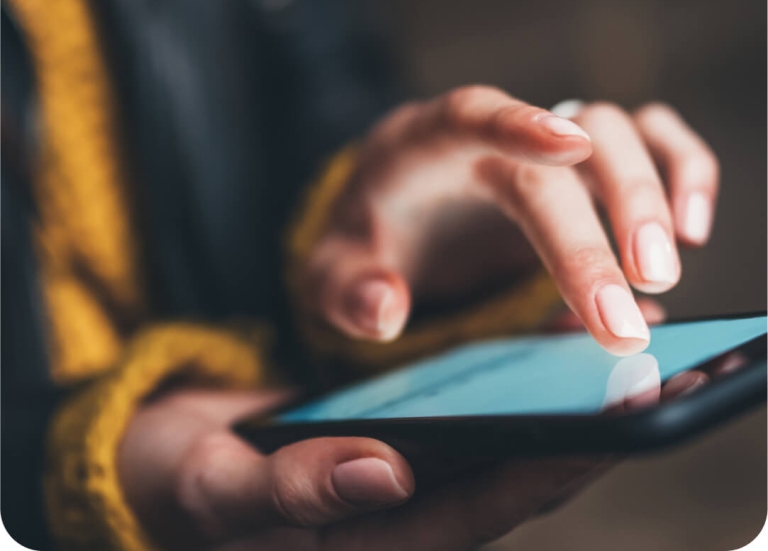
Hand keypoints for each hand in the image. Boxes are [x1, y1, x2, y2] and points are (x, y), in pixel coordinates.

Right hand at [119, 387, 603, 549]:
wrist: (155, 452)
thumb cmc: (179, 481)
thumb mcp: (217, 488)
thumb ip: (291, 492)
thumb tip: (378, 474)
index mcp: (367, 543)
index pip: (472, 514)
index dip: (536, 470)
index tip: (595, 426)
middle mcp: (396, 517)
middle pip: (502, 481)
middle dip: (570, 433)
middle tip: (630, 379)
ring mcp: (396, 478)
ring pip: (491, 445)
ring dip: (546, 401)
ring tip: (596, 349)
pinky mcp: (390, 439)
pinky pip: (461, 414)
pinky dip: (502, 380)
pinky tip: (530, 341)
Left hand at [299, 88, 718, 354]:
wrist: (391, 215)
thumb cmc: (364, 237)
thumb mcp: (329, 272)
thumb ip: (345, 291)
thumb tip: (384, 310)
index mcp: (421, 146)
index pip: (469, 115)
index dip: (516, 123)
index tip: (567, 146)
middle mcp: (491, 137)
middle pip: (558, 159)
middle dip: (594, 234)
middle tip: (618, 317)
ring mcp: (543, 147)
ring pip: (617, 134)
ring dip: (649, 199)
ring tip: (662, 275)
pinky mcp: (578, 170)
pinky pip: (646, 143)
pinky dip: (680, 172)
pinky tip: (692, 227)